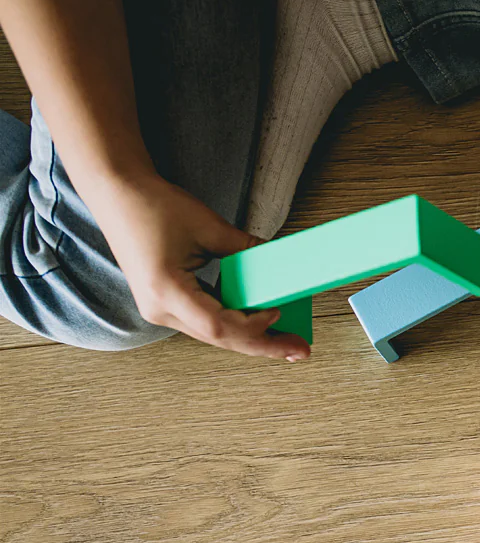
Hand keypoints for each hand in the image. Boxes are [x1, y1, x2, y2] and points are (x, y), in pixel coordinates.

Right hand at [88, 172, 309, 359]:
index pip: (218, 326)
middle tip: (300, 350)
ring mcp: (159, 309)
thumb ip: (246, 250)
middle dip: (263, 345)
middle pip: (219, 338)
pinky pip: (206, 320)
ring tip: (287, 340)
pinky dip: (235, 322)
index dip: (253, 327)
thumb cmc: (153, 205)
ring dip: (251, 336)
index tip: (279, 313)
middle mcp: (158, 309)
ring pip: (214, 334)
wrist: (117, 193)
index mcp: (165, 292)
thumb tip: (281, 265)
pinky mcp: (165, 303)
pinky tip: (261, 321)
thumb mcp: (209, 227)